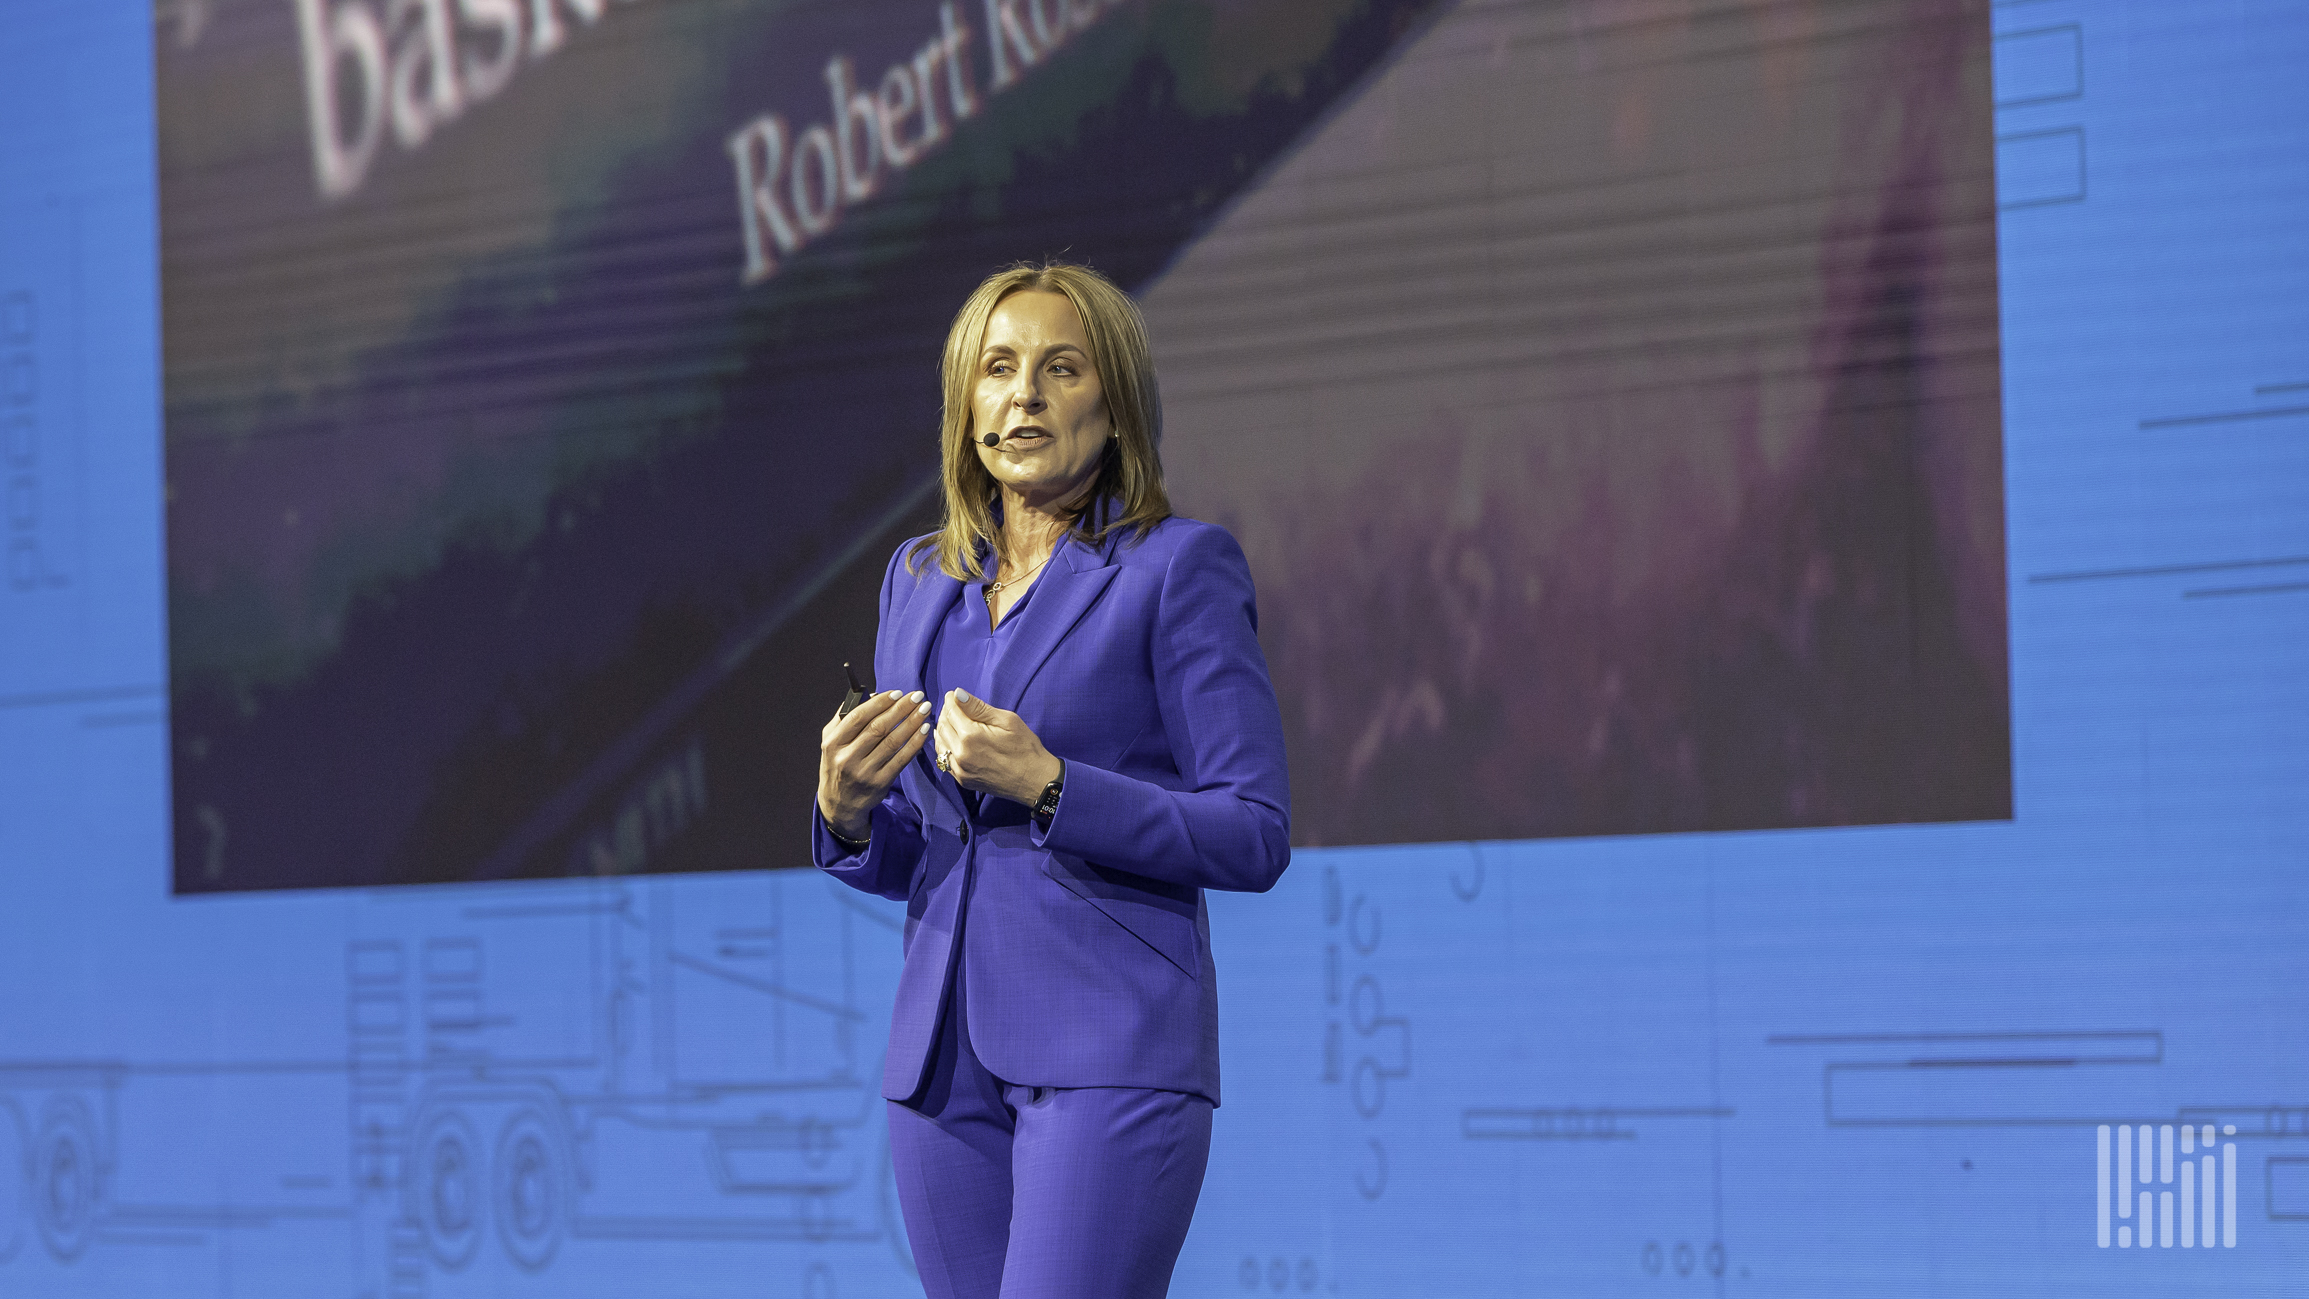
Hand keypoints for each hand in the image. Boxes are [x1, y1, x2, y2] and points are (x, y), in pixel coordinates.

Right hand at [817, 690, 931, 839]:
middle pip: (878, 728)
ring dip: (912, 723)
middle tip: (917, 696)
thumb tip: (870, 695)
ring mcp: (864, 772)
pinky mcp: (880, 783)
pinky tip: (924, 730)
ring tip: (924, 710)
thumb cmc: (837, 765)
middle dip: (901, 709)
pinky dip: (914, 743)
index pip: (858, 717)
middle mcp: (847, 758)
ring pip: (893, 742)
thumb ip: (843, 718)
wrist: (839, 803)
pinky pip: (901, 759)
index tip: (897, 693)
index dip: (879, 703)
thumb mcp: (831, 742)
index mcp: (833, 743)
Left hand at [934, 689, 1062, 806]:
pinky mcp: (962, 780)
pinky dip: (945, 747)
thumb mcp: (1007, 721)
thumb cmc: (1025, 748)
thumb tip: (957, 694)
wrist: (1034, 780)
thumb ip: (979, 707)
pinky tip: (954, 740)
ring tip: (953, 722)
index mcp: (971, 736)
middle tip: (954, 706)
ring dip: (943, 730)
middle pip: (942, 726)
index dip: (951, 700)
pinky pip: (944, 760)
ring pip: (940, 744)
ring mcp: (960, 769)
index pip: (950, 712)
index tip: (953, 694)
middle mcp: (960, 754)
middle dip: (945, 713)